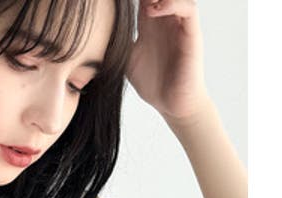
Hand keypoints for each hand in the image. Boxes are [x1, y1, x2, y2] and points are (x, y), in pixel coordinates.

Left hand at [127, 0, 209, 124]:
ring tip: (143, 2)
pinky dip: (171, 4)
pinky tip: (153, 11)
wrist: (171, 103)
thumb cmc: (152, 83)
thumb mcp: (126, 60)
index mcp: (149, 25)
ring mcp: (179, 25)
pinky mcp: (191, 34)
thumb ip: (116, 46)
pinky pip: (188, 9)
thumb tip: (91, 42)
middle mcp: (166, 20)